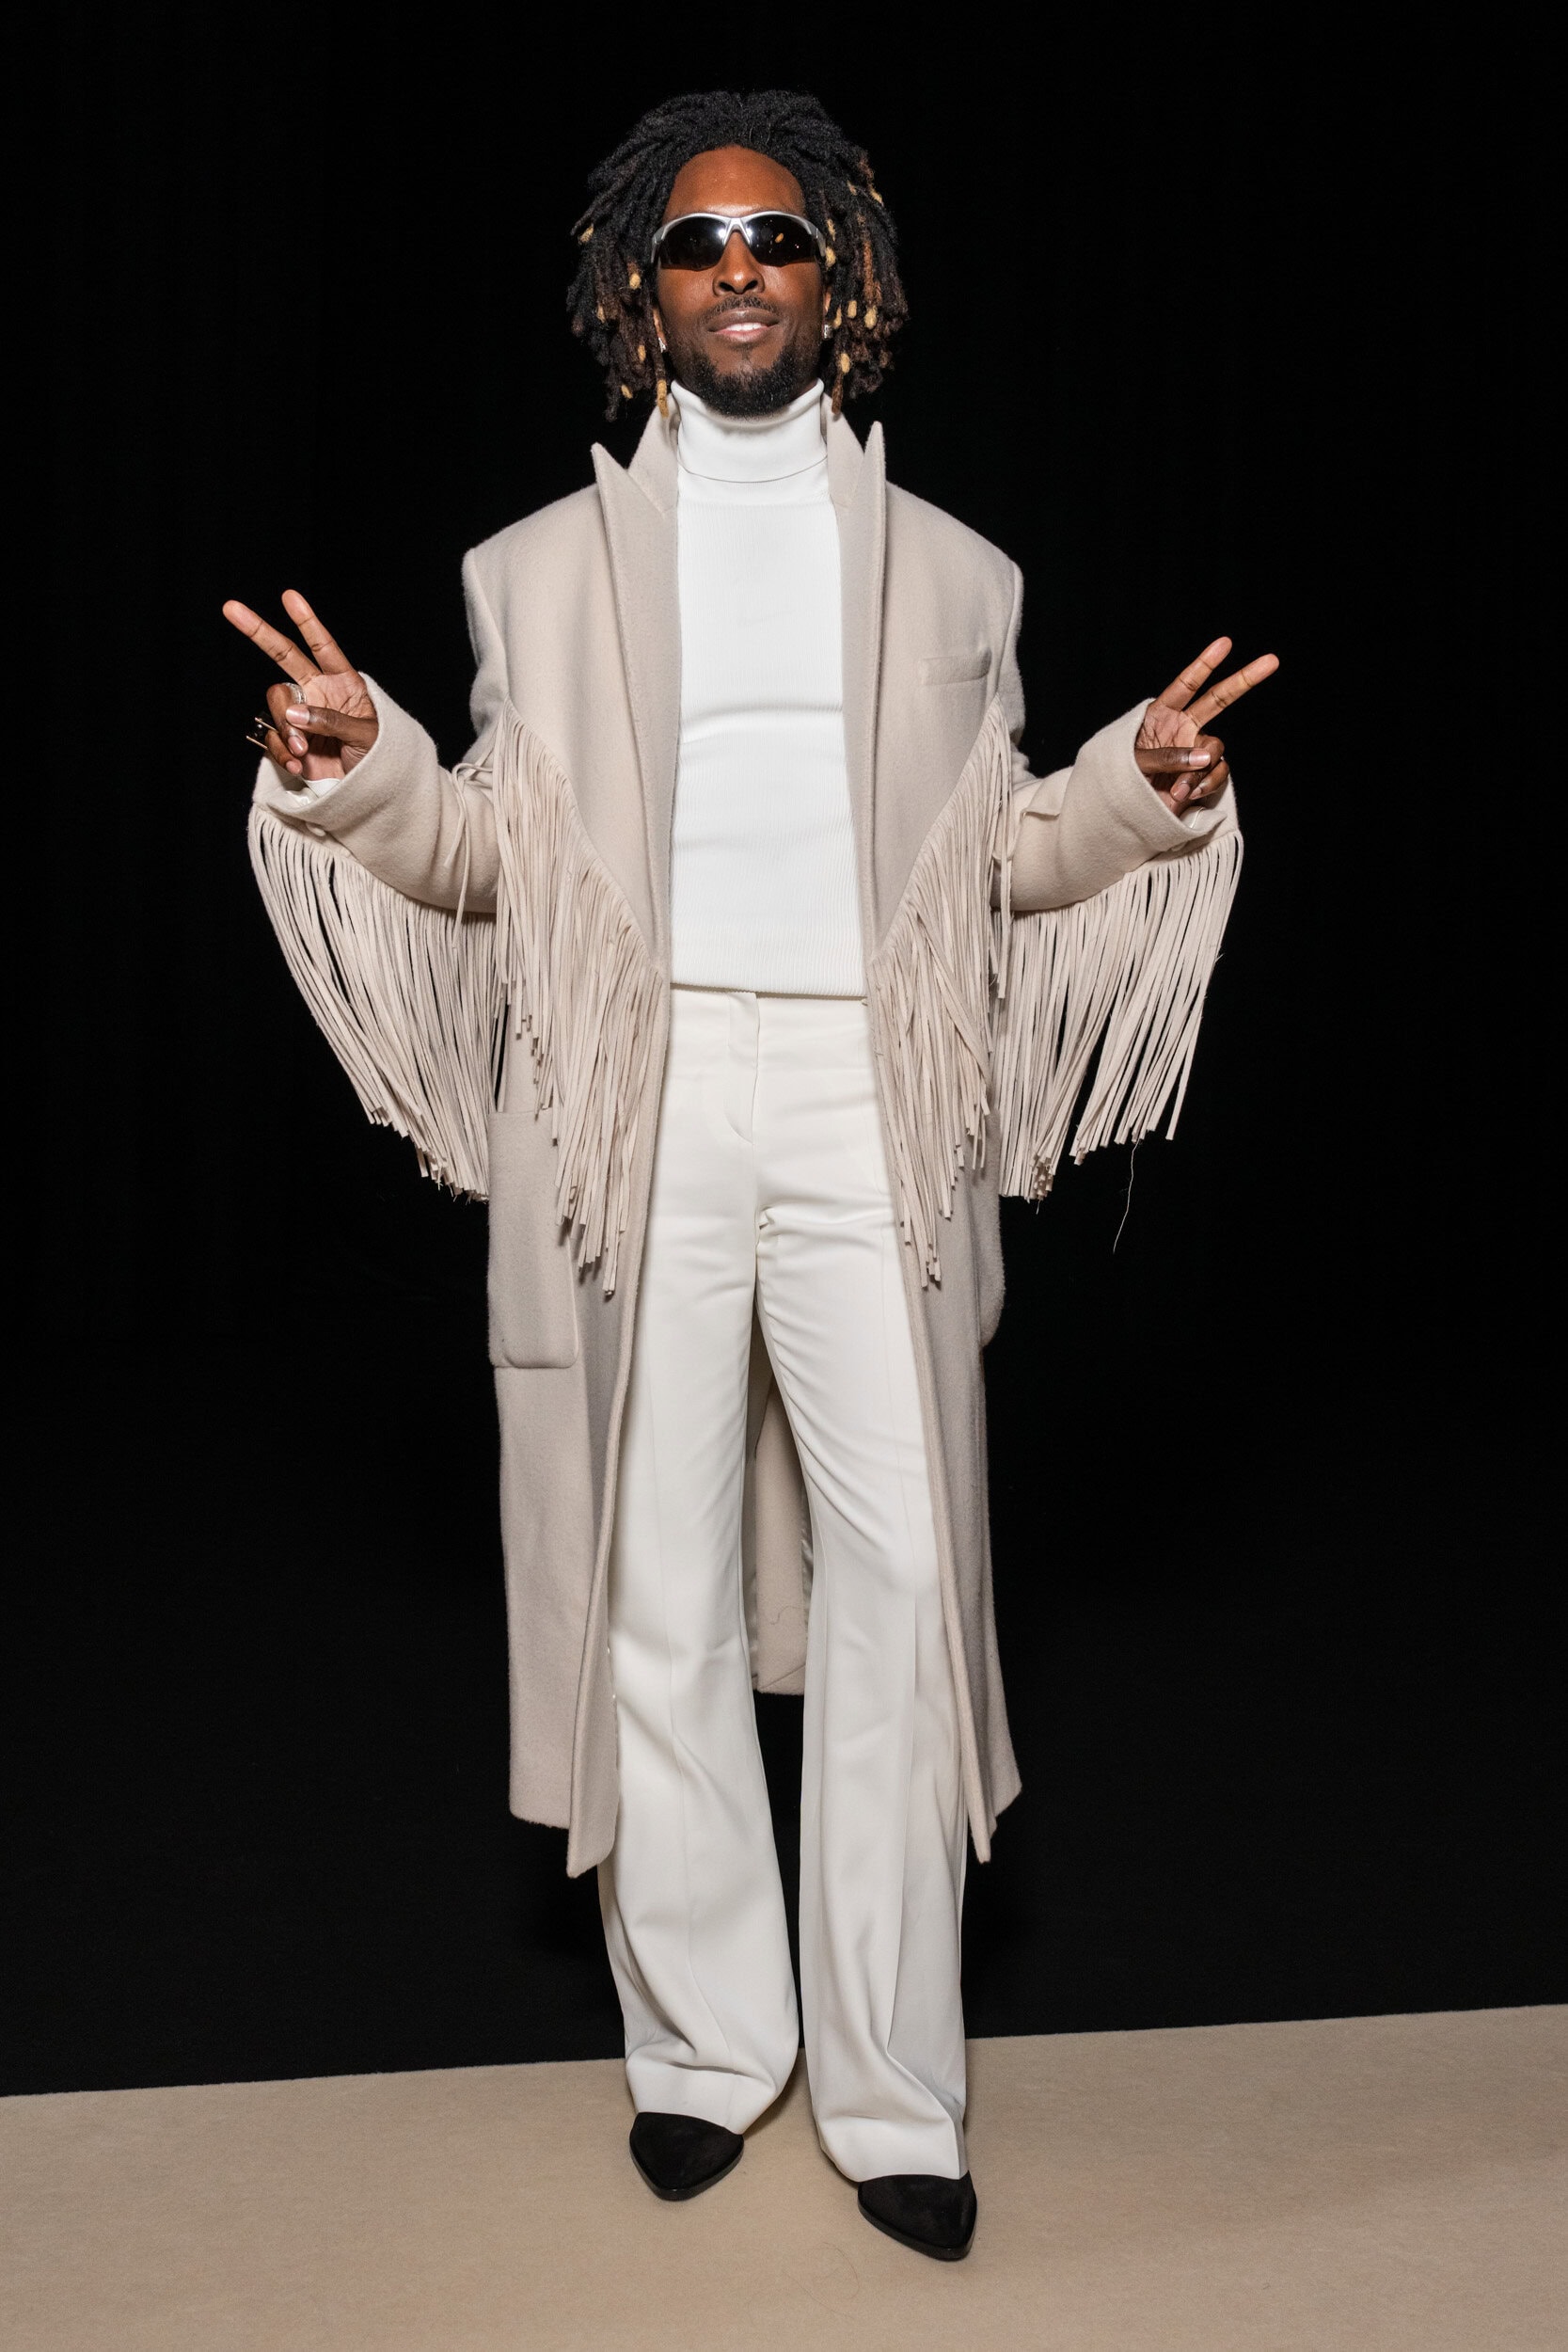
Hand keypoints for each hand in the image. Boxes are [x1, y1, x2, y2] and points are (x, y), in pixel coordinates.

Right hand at [223, 589, 378, 783]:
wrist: (370, 789)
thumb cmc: (380, 756)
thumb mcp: (366, 735)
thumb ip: (332, 720)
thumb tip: (296, 713)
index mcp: (343, 683)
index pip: (323, 647)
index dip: (307, 622)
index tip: (290, 597)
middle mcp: (317, 692)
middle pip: (283, 656)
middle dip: (259, 632)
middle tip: (231, 608)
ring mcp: (301, 715)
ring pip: (277, 704)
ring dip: (286, 728)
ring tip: (304, 751)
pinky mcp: (290, 740)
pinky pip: (273, 738)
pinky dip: (283, 752)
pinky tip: (300, 764)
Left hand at [1135, 636, 1278, 813]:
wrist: (1124, 811)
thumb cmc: (1119, 780)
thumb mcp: (1134, 763)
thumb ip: (1166, 756)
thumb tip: (1205, 756)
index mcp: (1160, 715)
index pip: (1186, 685)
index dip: (1205, 664)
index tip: (1225, 643)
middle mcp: (1182, 728)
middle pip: (1218, 699)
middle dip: (1244, 680)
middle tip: (1272, 660)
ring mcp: (1195, 751)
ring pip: (1215, 749)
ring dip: (1199, 770)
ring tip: (1177, 789)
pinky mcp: (1203, 775)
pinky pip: (1217, 773)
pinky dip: (1205, 784)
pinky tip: (1187, 795)